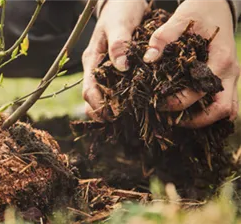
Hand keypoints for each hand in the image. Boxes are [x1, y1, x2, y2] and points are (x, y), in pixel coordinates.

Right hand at [82, 0, 148, 120]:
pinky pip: (117, 88)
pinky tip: (138, 106)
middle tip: (123, 123)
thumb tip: (121, 66)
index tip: (113, 116)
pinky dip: (124, 99)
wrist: (125, 1)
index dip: (98, 105)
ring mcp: (106, 69)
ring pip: (104, 96)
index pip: (89, 90)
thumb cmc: (121, 10)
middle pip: (93, 98)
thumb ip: (119, 44)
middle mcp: (96, 68)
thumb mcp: (119, 24)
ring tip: (130, 120)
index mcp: (92, 60)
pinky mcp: (118, 68)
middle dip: (104, 113)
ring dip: (113, 109)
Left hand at [143, 0, 238, 127]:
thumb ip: (163, 37)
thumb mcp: (180, 19)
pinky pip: (223, 103)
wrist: (216, 6)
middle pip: (222, 110)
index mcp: (221, 59)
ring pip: (226, 110)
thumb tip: (149, 59)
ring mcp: (231, 77)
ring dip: (204, 119)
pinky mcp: (226, 79)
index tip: (158, 104)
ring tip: (177, 120)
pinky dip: (207, 112)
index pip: (202, 91)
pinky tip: (185, 112)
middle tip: (170, 120)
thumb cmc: (198, 12)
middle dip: (196, 120)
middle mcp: (230, 72)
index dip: (179, 102)